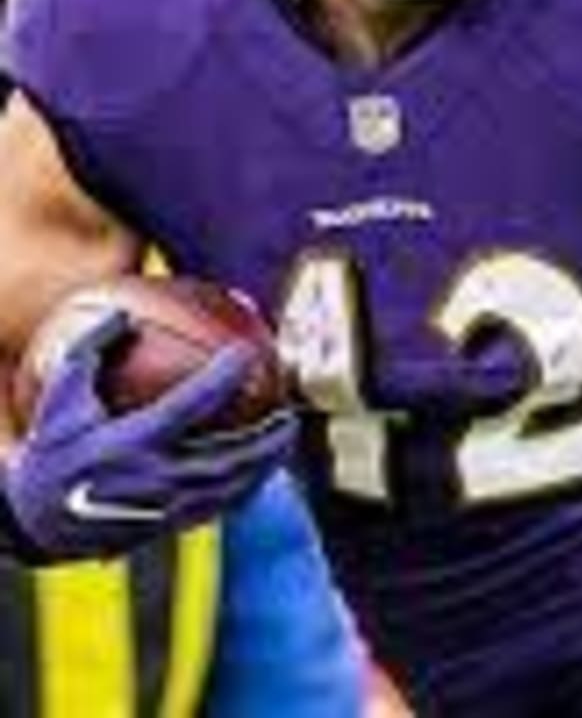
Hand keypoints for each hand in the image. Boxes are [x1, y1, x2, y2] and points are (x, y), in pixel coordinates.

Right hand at [3, 309, 294, 560]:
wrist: (32, 521)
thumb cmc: (50, 450)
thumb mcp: (61, 397)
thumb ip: (90, 351)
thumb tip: (122, 313)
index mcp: (131, 442)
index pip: (190, 405)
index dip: (222, 377)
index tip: (247, 352)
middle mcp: (154, 478)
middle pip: (228, 458)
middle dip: (266, 439)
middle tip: (290, 413)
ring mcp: (163, 508)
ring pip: (229, 489)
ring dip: (264, 465)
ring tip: (286, 439)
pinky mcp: (165, 527)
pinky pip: (217, 508)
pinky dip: (245, 489)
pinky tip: (262, 471)